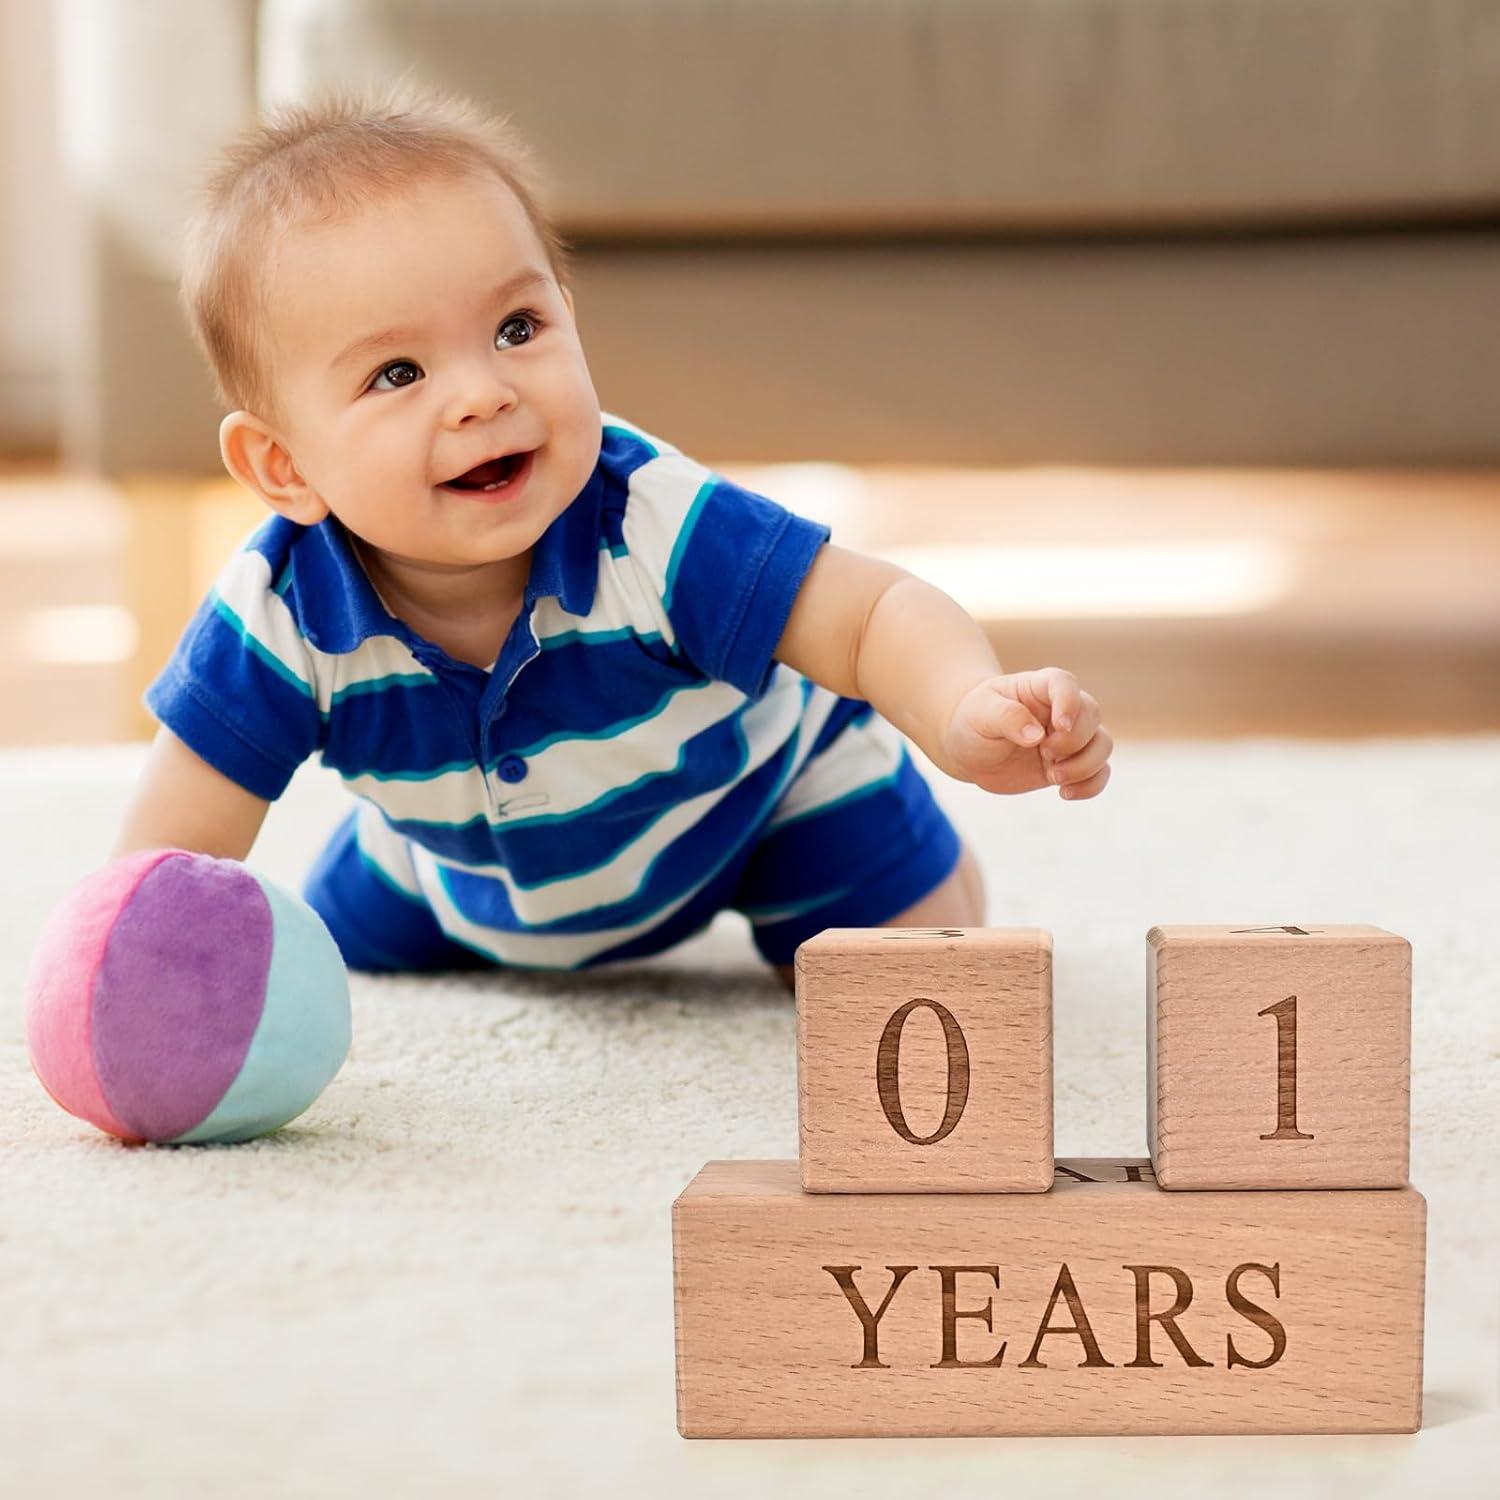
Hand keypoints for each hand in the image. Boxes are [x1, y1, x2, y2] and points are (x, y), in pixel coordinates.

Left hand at [937, 668, 1113, 798]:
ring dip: (1085, 765)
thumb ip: (1007, 717)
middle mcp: (1061, 709)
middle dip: (1073, 741)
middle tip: (1044, 753)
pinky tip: (1065, 793)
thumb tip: (1036, 735)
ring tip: (1053, 777)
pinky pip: (1099, 772)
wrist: (969, 749)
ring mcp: (1069, 738)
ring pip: (1103, 744)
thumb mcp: (980, 714)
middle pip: (1092, 715)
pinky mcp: (1070, 764)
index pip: (1064, 683)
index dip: (1069, 702)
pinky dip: (1092, 785)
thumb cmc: (973, 721)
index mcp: (1039, 687)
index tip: (1060, 725)